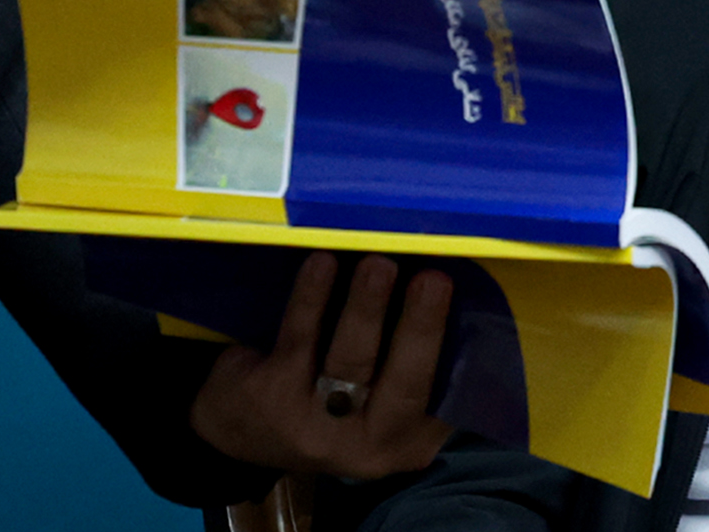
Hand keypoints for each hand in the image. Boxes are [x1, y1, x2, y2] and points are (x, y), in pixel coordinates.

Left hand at [189, 253, 453, 478]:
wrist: (238, 428)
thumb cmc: (327, 399)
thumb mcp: (376, 405)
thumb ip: (410, 367)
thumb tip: (454, 292)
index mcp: (405, 444)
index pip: (443, 403)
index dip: (459, 354)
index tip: (470, 302)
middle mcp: (366, 445)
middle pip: (403, 386)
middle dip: (420, 329)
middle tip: (434, 279)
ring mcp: (316, 427)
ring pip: (350, 360)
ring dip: (366, 307)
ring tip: (379, 265)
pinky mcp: (272, 398)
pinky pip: (300, 338)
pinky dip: (313, 296)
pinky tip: (322, 264)